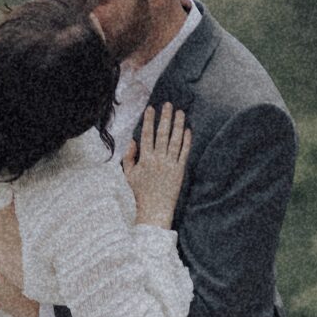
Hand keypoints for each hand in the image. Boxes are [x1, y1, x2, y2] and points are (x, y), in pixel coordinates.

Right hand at [122, 103, 190, 228]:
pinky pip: (184, 153)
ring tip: (181, 112)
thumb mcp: (128, 175)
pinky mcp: (180, 171)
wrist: (154, 211)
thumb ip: (129, 157)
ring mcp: (170, 165)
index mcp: (145, 159)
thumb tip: (132, 141)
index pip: (147, 135)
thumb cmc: (139, 194)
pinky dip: (187, 142)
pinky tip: (188, 130)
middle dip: (165, 118)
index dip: (149, 120)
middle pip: (162, 134)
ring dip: (178, 125)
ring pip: (175, 141)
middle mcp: (158, 160)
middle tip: (168, 104)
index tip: (151, 108)